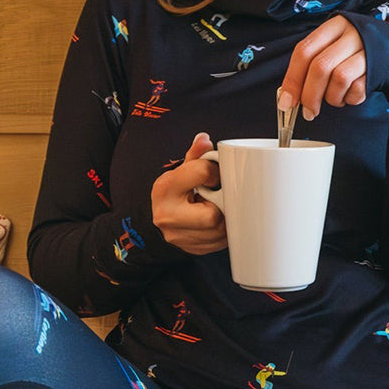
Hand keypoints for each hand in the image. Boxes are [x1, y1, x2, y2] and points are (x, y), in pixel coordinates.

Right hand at [151, 133, 226, 254]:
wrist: (159, 221)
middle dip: (223, 204)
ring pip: (220, 231)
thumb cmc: (175, 192)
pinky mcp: (193, 249)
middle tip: (223, 197)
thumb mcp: (181, 170)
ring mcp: (180, 236)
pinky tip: (223, 221)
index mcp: (166, 188)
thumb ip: (195, 156)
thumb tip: (205, 139)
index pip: (202, 174)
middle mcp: (169, 215)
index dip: (215, 172)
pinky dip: (227, 231)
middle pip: (213, 215)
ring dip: (229, 218)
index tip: (216, 175)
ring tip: (222, 207)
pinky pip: (221, 242)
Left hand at [278, 15, 366, 118]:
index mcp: (334, 26)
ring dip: (332, 97)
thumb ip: (312, 66)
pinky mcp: (380, 67)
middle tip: (308, 112)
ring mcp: (368, 49)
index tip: (286, 102)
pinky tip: (351, 95)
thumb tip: (288, 96)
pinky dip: (350, 99)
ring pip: (339, 78)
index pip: (304, 51)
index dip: (292, 79)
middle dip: (309, 95)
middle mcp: (351, 34)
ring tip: (335, 99)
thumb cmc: (357, 54)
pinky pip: (358, 88)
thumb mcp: (335, 48)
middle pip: (320, 66)